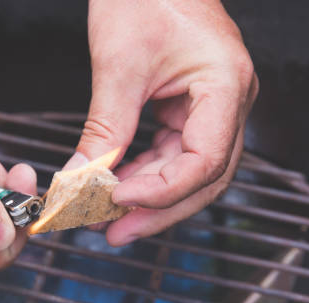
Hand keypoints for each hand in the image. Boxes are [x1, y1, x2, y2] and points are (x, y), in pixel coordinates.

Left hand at [70, 0, 257, 245]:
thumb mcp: (120, 65)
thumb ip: (105, 128)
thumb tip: (80, 178)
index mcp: (225, 85)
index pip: (205, 161)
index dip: (162, 191)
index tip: (116, 201)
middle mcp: (228, 103)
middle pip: (203, 178)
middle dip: (157, 210)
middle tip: (113, 232)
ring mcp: (212, 108)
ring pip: (187, 173)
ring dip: (148, 197)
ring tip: (106, 218)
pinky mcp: (189, 110)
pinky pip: (172, 154)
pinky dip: (144, 174)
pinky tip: (115, 188)